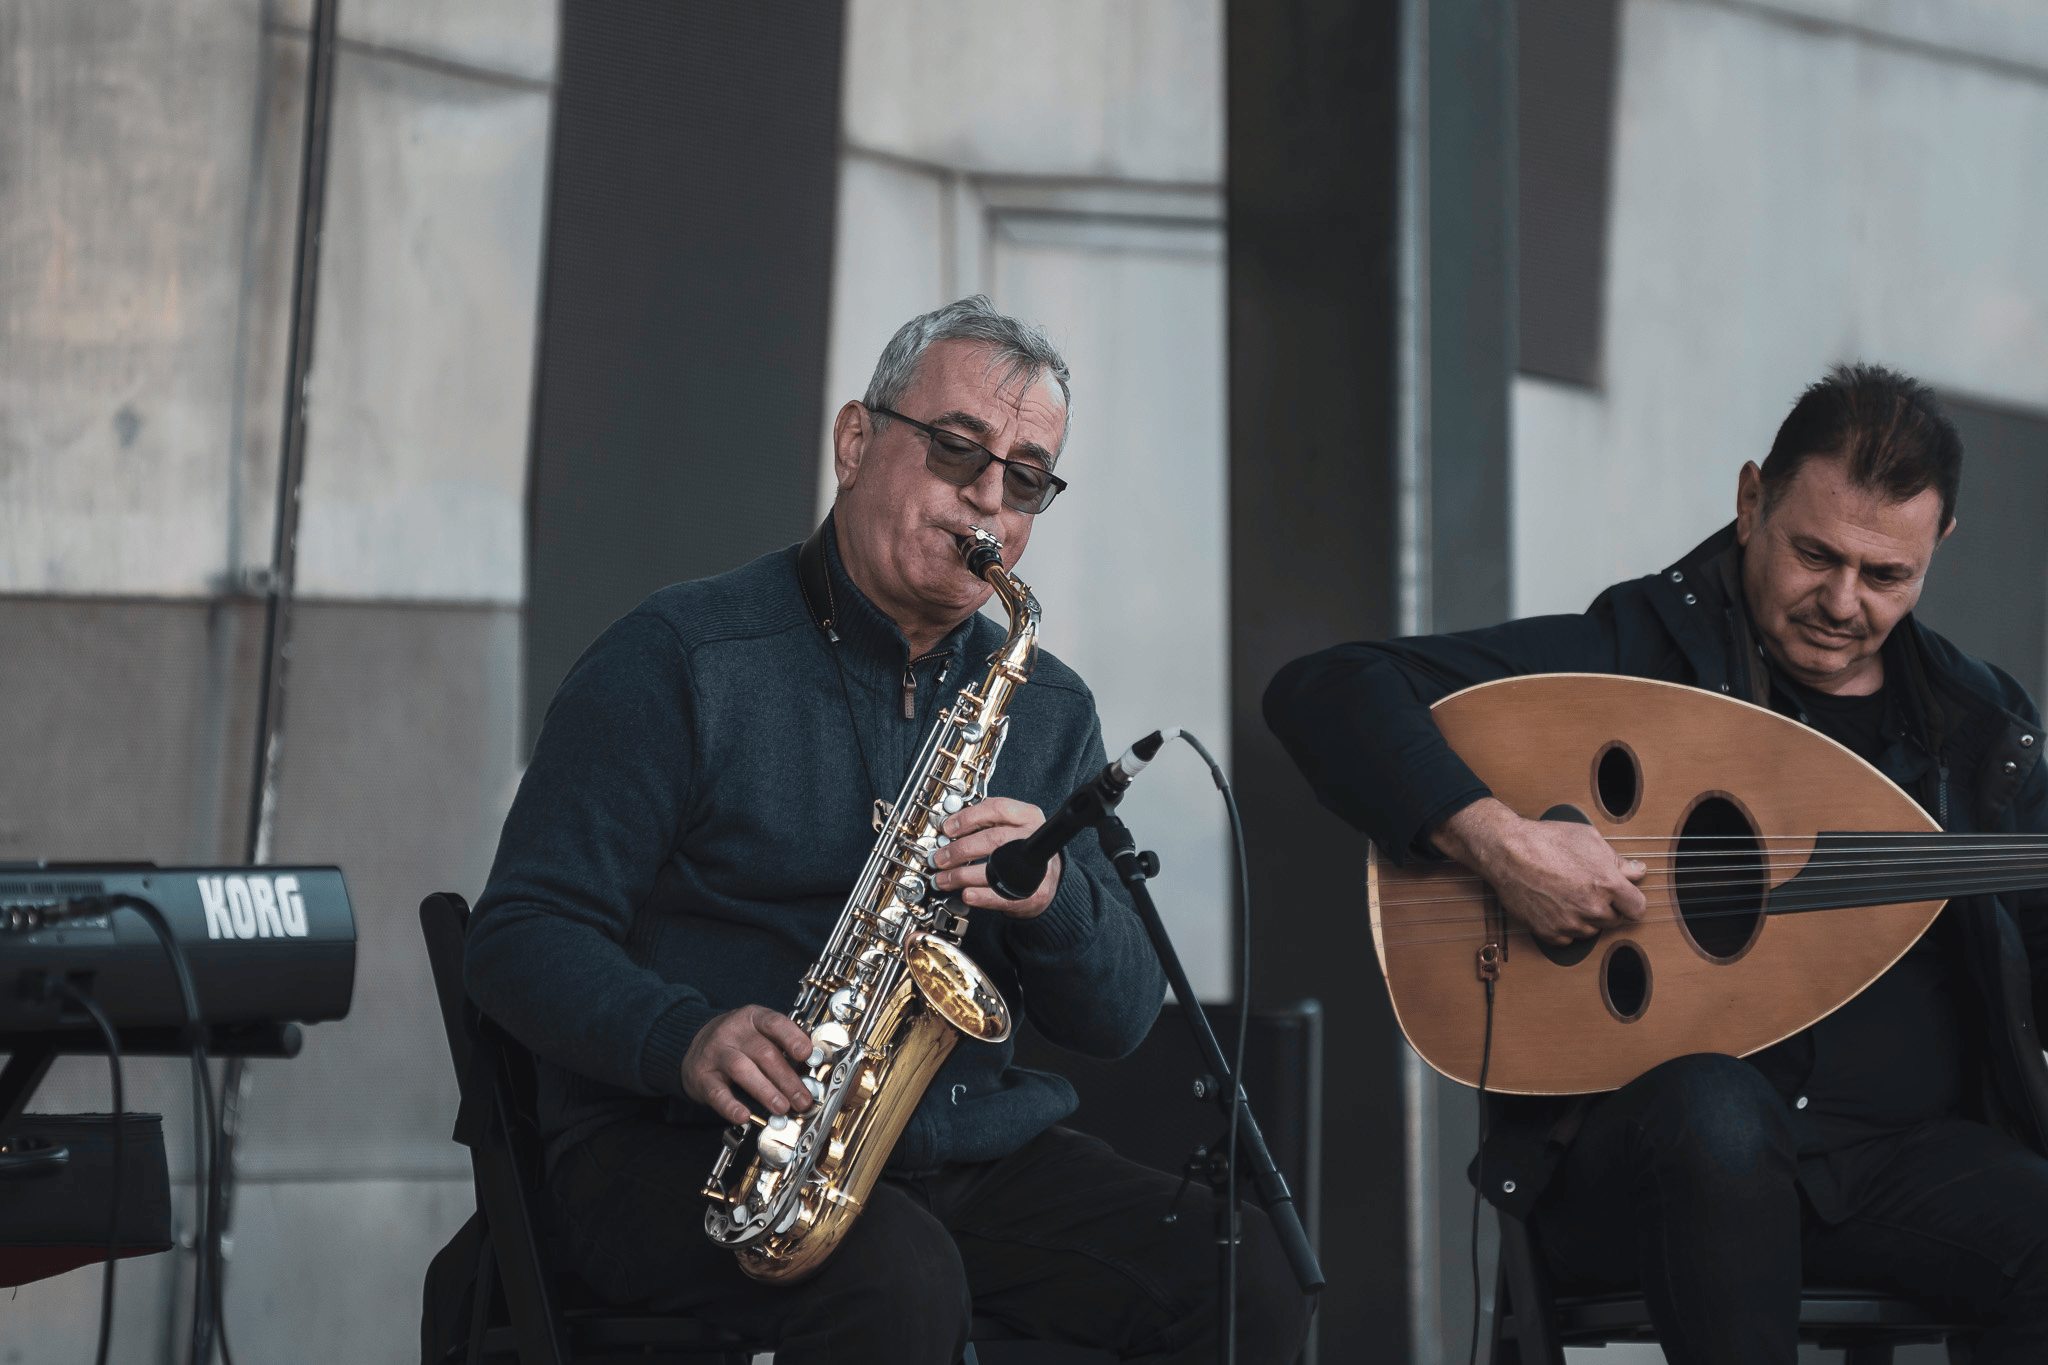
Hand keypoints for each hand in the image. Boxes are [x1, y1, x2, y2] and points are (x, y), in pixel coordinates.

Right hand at [681, 1005, 815, 1124]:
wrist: (692, 1044)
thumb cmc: (737, 1042)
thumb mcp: (759, 1035)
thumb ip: (782, 1050)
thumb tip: (810, 1075)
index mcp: (753, 1018)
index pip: (774, 1023)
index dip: (792, 1038)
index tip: (807, 1054)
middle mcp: (733, 1032)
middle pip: (763, 1053)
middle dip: (787, 1079)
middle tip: (802, 1099)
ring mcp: (715, 1053)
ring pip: (742, 1069)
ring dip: (765, 1091)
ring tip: (782, 1108)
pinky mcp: (702, 1076)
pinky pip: (716, 1092)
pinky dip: (731, 1106)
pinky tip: (743, 1116)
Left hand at [930, 796, 1060, 918]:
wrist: (1048, 879)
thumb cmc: (1021, 849)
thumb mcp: (1010, 826)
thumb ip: (985, 822)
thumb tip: (948, 828)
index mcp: (1028, 816)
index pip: (997, 809)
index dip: (968, 817)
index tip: (948, 828)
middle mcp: (1034, 838)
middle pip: (993, 839)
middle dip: (960, 850)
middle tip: (940, 858)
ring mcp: (1037, 867)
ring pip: (994, 868)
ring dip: (962, 875)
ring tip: (943, 879)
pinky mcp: (1033, 893)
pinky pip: (1001, 895)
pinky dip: (979, 895)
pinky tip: (965, 893)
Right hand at [1431, 798, 1646, 945]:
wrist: (1508, 852)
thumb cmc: (1547, 840)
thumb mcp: (1589, 839)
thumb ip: (1618, 860)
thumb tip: (1638, 871)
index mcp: (1609, 884)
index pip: (1637, 909)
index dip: (1630, 901)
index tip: (1622, 898)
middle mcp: (1593, 908)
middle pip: (1614, 921)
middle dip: (1606, 908)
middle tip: (1588, 890)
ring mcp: (1571, 923)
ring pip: (1591, 931)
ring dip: (1585, 919)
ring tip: (1568, 896)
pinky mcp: (1550, 933)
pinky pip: (1567, 939)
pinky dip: (1564, 927)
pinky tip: (1555, 907)